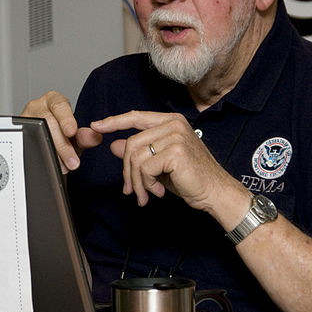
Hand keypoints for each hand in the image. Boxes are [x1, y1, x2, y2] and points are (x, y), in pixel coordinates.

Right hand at [22, 91, 101, 172]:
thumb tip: (95, 137)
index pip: (59, 105)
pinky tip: (47, 164)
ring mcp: (25, 118)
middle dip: (62, 145)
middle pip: (47, 122)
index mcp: (53, 100)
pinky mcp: (16, 131)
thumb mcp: (75, 136)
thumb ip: (85, 137)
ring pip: (36, 133)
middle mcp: (37, 106)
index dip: (66, 119)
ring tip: (63, 167)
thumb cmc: (60, 134)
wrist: (45, 142)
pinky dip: (39, 155)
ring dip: (51, 153)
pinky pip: (26, 143)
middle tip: (72, 162)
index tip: (71, 132)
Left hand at [91, 111, 240, 211]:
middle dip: (128, 171)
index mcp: (170, 122)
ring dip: (137, 181)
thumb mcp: (159, 164)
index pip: (135, 116)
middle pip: (131, 143)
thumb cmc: (190, 179)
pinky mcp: (175, 151)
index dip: (113, 121)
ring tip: (146, 194)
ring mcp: (174, 136)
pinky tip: (159, 192)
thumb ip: (139, 153)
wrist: (215, 193)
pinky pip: (145, 168)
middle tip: (132, 191)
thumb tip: (114, 146)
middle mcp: (173, 124)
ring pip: (136, 157)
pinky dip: (147, 184)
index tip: (96, 126)